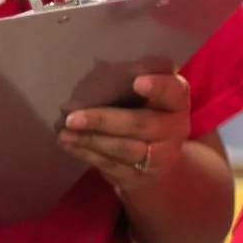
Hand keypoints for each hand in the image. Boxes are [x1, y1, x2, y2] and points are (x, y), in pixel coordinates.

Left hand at [60, 70, 192, 192]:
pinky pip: (113, 165)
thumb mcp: (150, 93)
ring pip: (124, 149)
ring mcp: (161, 156)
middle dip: (104, 120)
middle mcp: (175, 129)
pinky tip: (70, 144)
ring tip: (64, 133)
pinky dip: (88, 154)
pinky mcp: (142, 176)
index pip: (173, 91)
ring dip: (90, 140)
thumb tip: (99, 65)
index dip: (158, 86)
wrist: (160, 158)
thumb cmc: (147, 111)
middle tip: (73, 117)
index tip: (137, 82)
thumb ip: (137, 77)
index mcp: (177, 100)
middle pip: (140, 124)